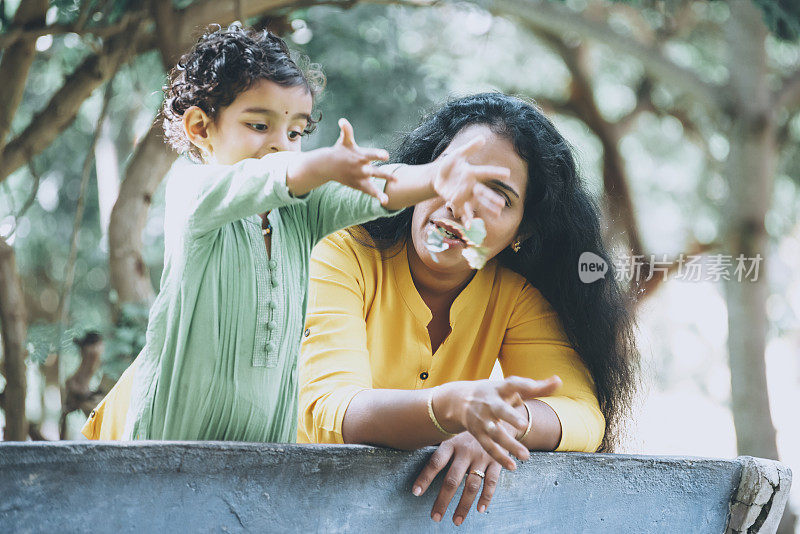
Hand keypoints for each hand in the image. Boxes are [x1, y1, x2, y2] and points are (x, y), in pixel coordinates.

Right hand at [287, 118, 396, 202]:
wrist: (327, 166)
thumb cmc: (339, 151)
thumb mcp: (344, 141)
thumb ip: (346, 131)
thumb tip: (342, 120)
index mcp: (360, 156)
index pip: (371, 155)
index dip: (378, 155)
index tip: (386, 156)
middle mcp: (361, 168)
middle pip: (374, 172)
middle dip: (384, 175)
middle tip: (395, 177)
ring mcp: (359, 178)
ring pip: (372, 184)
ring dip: (380, 191)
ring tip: (387, 197)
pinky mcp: (358, 185)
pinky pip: (369, 191)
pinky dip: (377, 196)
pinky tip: (386, 201)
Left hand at [412, 432, 502, 525]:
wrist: (496, 418)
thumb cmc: (468, 432)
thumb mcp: (453, 435)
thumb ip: (441, 451)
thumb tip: (421, 468)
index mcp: (451, 444)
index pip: (435, 462)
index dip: (425, 478)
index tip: (415, 492)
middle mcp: (465, 451)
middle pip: (452, 479)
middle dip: (443, 500)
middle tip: (435, 517)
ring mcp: (482, 456)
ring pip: (471, 485)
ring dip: (463, 505)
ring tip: (456, 520)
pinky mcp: (497, 461)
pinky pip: (491, 482)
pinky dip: (486, 497)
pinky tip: (480, 509)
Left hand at [432, 136, 508, 223]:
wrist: (437, 177)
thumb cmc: (449, 165)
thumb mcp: (457, 155)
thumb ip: (469, 148)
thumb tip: (482, 138)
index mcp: (472, 173)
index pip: (486, 173)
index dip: (496, 173)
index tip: (507, 173)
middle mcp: (471, 186)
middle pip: (483, 193)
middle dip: (492, 198)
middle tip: (504, 203)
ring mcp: (464, 195)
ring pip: (477, 203)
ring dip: (486, 209)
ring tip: (497, 214)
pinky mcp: (456, 202)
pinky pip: (463, 210)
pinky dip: (466, 218)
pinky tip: (470, 226)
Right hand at [433, 375, 560, 469]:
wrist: (459, 400)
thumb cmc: (494, 393)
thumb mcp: (511, 387)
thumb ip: (536, 387)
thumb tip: (559, 381)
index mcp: (500, 388)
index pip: (512, 384)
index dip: (523, 384)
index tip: (535, 386)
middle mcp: (490, 403)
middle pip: (500, 410)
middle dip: (510, 417)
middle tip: (523, 425)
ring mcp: (482, 420)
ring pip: (496, 433)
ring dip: (509, 445)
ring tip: (526, 456)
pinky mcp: (478, 434)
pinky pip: (488, 447)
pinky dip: (500, 457)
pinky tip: (513, 467)